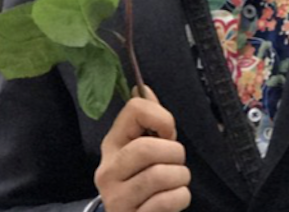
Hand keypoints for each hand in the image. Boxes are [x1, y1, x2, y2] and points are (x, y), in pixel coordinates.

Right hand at [94, 86, 191, 211]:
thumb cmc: (143, 182)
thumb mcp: (142, 149)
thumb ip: (147, 120)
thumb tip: (143, 88)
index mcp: (112, 145)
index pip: (135, 110)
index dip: (162, 118)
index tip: (167, 133)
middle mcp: (108, 171)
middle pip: (148, 147)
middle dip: (175, 153)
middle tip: (175, 162)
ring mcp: (116, 198)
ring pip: (160, 175)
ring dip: (180, 178)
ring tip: (176, 182)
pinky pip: (166, 201)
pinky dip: (180, 198)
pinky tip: (173, 200)